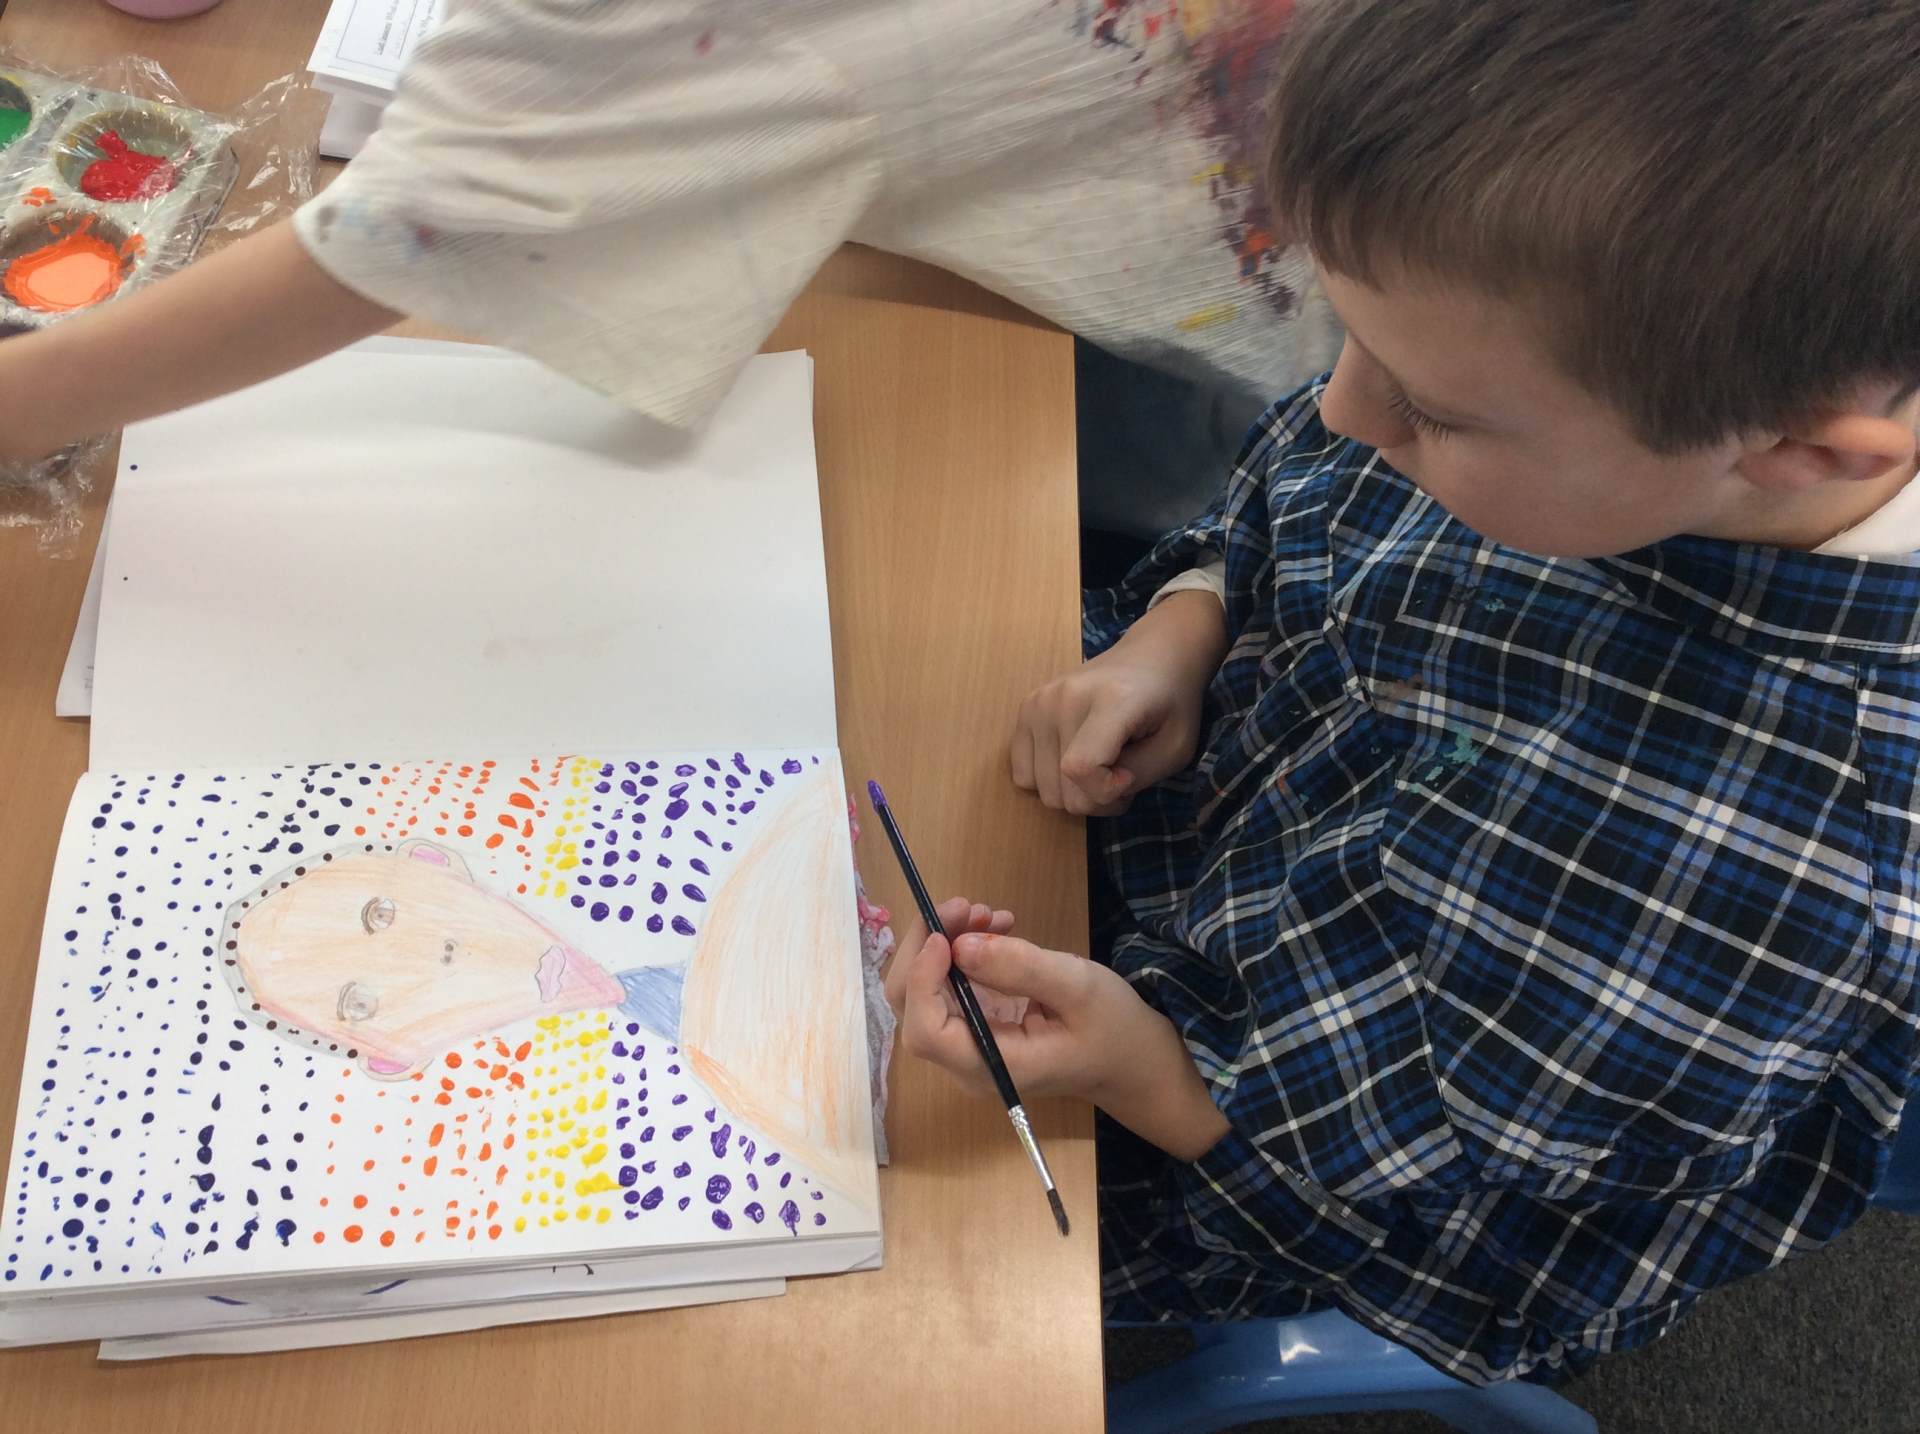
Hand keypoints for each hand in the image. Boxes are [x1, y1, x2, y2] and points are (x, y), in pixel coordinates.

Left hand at [891, 900, 1228, 1160]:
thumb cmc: (1113, 1030)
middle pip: (914, 1005)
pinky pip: (950, 984)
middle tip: (967, 905)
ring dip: (944, 942)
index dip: (923, 979)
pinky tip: (996, 926)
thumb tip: (961, 945)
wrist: (1132, 1060)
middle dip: (928, 948)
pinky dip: (961, 949)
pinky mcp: (978, 1023)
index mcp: (990, 1066)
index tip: (945, 934)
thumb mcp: (1078, 989)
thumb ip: (1021, 968)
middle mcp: (968, 1061)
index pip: (925, 1031)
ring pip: (926, 990)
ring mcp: (970, 1043)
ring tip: (988, 911)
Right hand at [1010, 589, 1227, 815]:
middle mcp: (1064, 697)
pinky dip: (1049, 781)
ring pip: (1042, 789)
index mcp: (1110, 700)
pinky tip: (1075, 760)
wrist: (1152, 656)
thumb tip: (1097, 789)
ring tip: (1101, 766)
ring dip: (1074, 792)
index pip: (1079, 768)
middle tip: (1121, 774)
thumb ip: (1139, 777)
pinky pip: (1022, 774)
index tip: (1130, 778)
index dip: (1105, 792)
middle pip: (1060, 788)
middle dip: (1095, 797)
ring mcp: (1039, 701)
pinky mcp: (1026, 708)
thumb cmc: (1171, 704)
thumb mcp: (1176, 748)